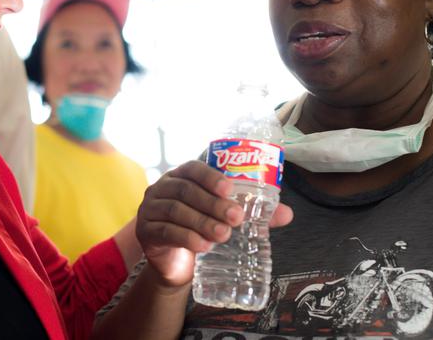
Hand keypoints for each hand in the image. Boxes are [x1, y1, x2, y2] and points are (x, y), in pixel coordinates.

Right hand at [135, 161, 292, 287]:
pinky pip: (165, 231)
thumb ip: (253, 215)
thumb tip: (287, 214)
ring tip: (223, 235)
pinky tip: (204, 246)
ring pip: (176, 210)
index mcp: (181, 176)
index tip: (230, 189)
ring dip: (201, 222)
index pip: (193, 168)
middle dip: (213, 203)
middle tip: (236, 218)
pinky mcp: (145, 231)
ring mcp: (150, 209)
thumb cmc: (201, 230)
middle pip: (186, 190)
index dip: (211, 177)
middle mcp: (162, 188)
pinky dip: (186, 238)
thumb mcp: (224, 219)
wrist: (177, 263)